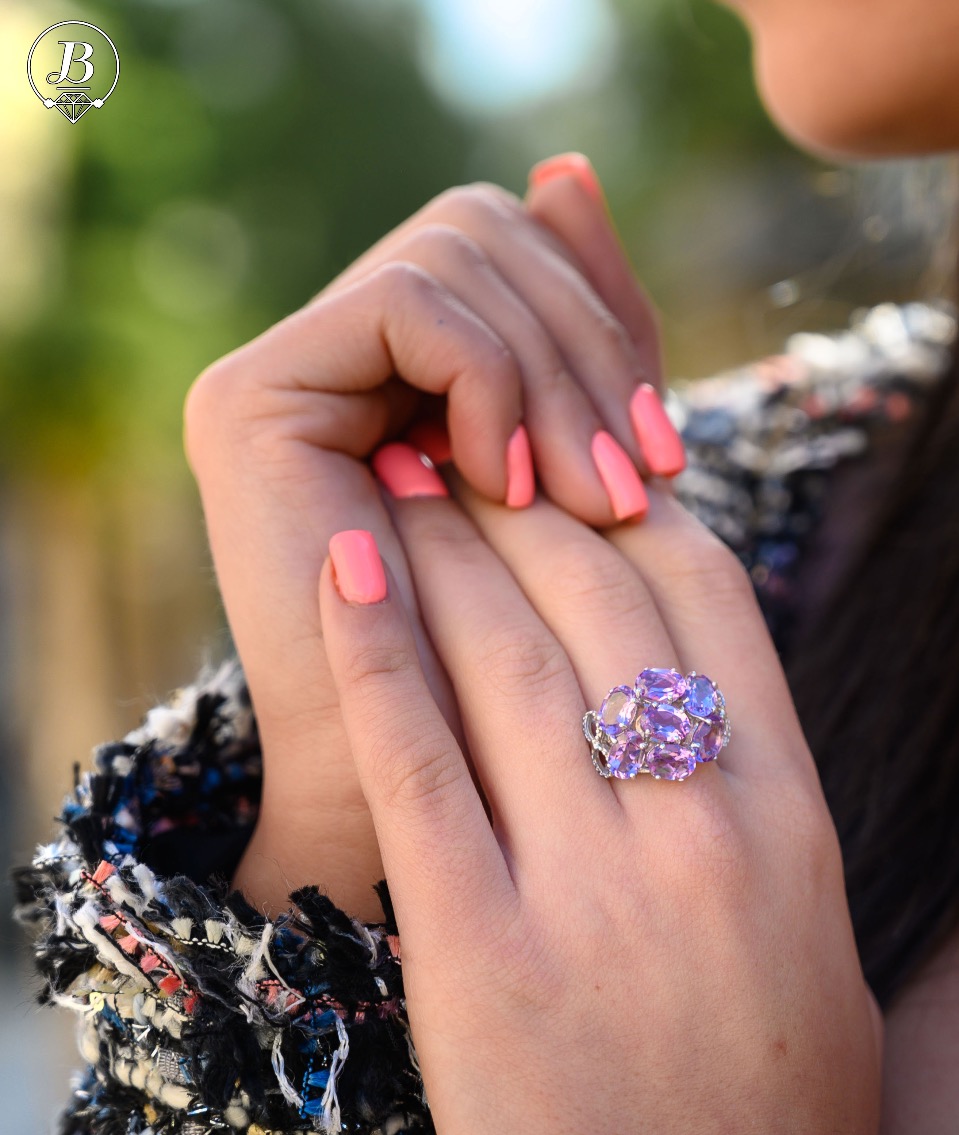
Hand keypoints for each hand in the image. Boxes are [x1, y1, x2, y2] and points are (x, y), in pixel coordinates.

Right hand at [183, 155, 675, 919]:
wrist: (406, 789)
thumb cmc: (505, 660)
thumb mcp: (572, 474)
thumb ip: (577, 332)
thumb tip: (573, 168)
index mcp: (400, 370)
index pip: (514, 250)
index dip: (605, 324)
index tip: (664, 451)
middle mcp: (328, 354)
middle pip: (487, 228)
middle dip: (590, 346)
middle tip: (638, 477)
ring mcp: (282, 370)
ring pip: (458, 251)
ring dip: (554, 372)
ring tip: (580, 496)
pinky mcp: (251, 397)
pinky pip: (414, 309)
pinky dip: (493, 383)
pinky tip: (508, 483)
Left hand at [318, 480, 881, 1134]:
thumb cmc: (766, 1110)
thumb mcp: (813, 940)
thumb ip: (765, 804)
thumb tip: (705, 689)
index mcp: (788, 818)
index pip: (708, 599)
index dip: (631, 507)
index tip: (568, 466)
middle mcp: (697, 829)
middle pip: (593, 601)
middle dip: (516, 500)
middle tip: (456, 439)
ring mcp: (587, 886)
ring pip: (502, 656)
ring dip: (438, 546)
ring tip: (394, 477)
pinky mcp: (477, 948)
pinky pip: (418, 760)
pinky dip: (375, 651)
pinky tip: (343, 569)